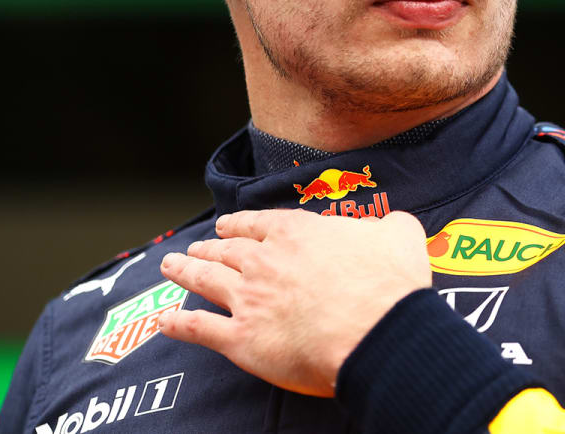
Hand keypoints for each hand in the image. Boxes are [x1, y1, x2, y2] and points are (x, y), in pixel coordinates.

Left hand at [157, 208, 431, 396]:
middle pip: (227, 250)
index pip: (259, 224)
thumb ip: (389, 225)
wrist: (377, 332)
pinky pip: (200, 329)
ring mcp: (249, 300)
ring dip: (185, 271)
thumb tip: (390, 225)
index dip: (240, 224)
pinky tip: (164, 321)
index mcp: (298, 233)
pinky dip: (179, 325)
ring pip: (206, 280)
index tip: (228, 225)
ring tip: (171, 265)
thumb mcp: (400, 236)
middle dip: (208, 246)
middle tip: (196, 246)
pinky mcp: (243, 340)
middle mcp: (265, 261)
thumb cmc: (390, 285)